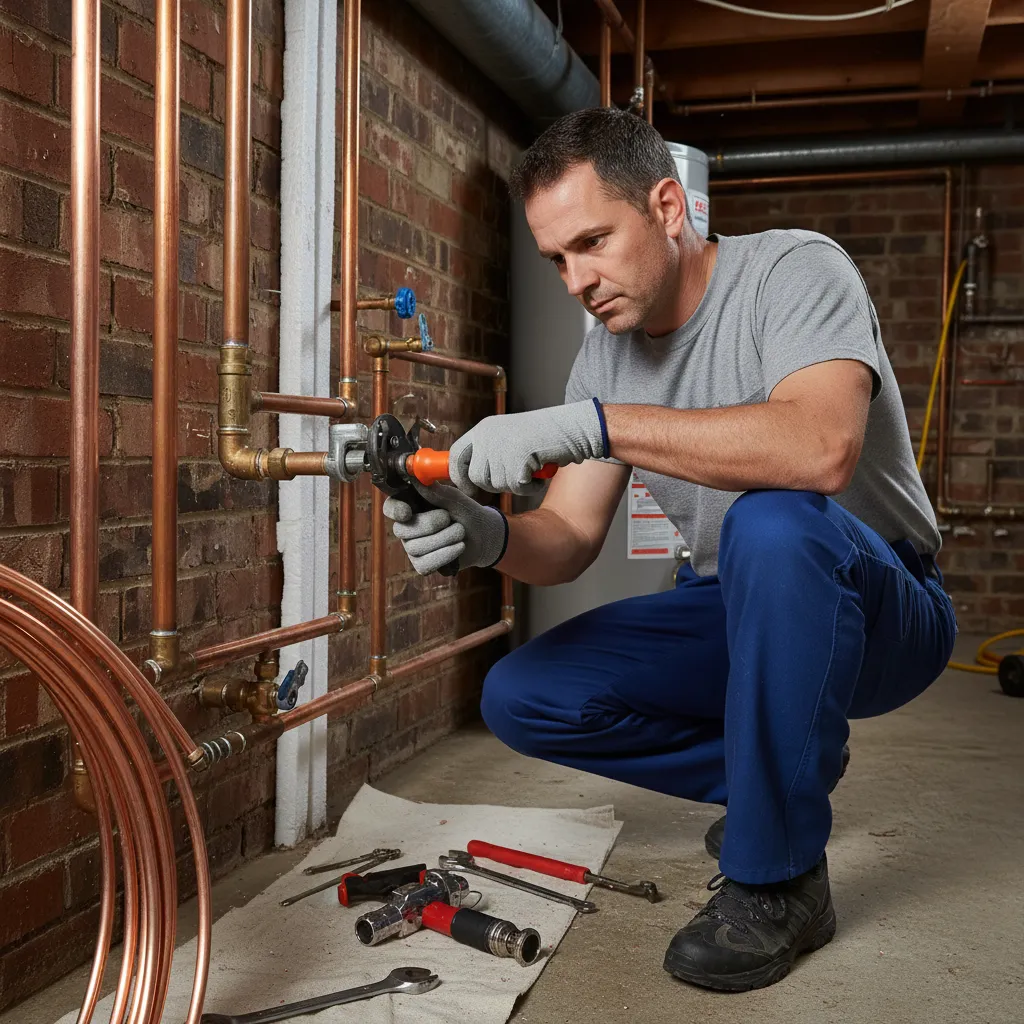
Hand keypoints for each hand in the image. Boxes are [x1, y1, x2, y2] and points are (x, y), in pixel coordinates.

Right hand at [383, 482, 507, 575]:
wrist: (484, 535)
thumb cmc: (466, 512)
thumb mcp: (455, 499)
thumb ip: (436, 491)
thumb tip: (416, 478)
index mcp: (411, 507)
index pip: (390, 508)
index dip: (395, 511)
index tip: (407, 512)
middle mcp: (407, 528)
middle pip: (403, 530)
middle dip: (430, 524)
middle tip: (449, 518)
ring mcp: (413, 548)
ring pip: (416, 548)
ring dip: (444, 538)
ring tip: (460, 531)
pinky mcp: (423, 565)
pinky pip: (425, 564)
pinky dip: (445, 555)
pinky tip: (459, 547)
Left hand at [448, 399, 605, 495]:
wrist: (572, 427)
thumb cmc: (544, 435)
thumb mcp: (508, 436)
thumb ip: (489, 451)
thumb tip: (469, 477)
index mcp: (484, 428)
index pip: (455, 454)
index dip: (458, 475)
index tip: (467, 487)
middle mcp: (488, 435)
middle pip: (476, 477)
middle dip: (493, 485)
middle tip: (513, 477)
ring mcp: (502, 446)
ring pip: (497, 485)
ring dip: (516, 485)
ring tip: (530, 469)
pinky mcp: (517, 459)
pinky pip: (517, 488)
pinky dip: (530, 487)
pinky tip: (539, 472)